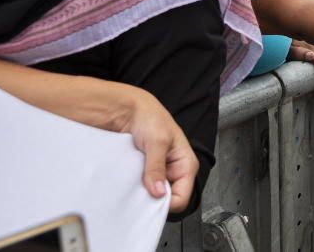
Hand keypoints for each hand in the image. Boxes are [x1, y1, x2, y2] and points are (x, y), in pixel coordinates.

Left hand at [117, 87, 198, 214]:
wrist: (128, 109)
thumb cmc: (150, 118)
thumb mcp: (157, 141)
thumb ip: (157, 167)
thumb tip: (158, 192)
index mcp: (186, 164)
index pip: (182, 197)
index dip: (166, 203)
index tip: (149, 199)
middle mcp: (174, 171)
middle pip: (167, 199)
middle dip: (153, 198)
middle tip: (138, 191)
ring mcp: (159, 173)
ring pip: (153, 195)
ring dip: (142, 192)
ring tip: (132, 182)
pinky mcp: (146, 172)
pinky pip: (141, 188)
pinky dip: (134, 187)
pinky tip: (127, 180)